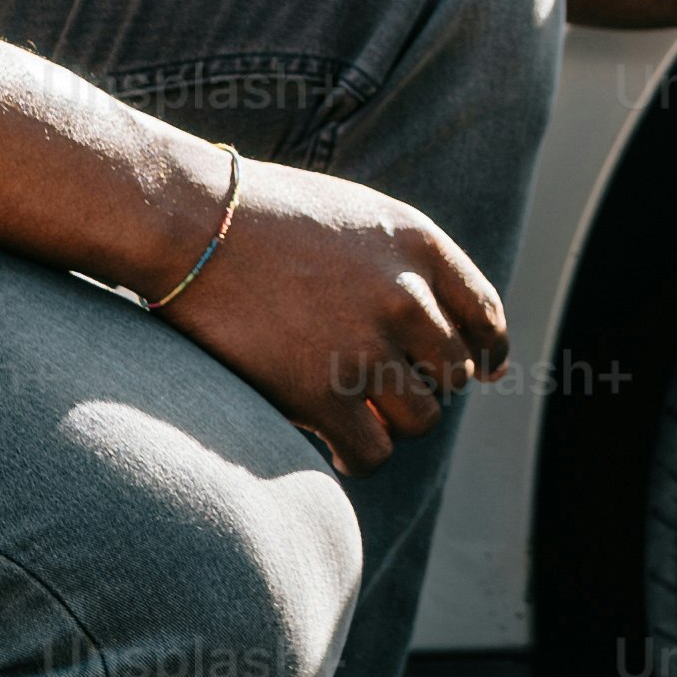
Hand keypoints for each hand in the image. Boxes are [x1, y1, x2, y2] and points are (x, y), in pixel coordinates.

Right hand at [161, 155, 510, 471]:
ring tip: (350, 408)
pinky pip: (373, 453)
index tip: (475, 371)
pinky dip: (357, 457)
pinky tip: (332, 444)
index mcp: (419, 246)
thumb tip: (491, 364)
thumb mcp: (358, 221)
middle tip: (373, 379)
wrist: (185, 223)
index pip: (485, 317)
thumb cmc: (263, 219)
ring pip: (421, 419)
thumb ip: (418, 277)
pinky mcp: (321, 393)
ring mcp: (365, 347)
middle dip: (421, 383)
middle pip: (453, 374)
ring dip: (391, 421)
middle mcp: (405, 297)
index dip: (484, 352)